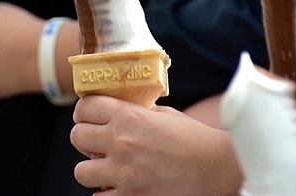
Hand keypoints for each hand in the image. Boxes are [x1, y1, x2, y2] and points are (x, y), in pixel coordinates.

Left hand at [71, 95, 241, 194]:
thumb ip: (138, 113)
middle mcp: (121, 143)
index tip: (90, 117)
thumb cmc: (196, 140)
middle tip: (98, 143)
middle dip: (86, 139)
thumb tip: (117, 112)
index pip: (84, 107)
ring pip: (80, 172)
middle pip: (77, 137)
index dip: (85, 112)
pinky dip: (107, 193)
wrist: (219, 168)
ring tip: (109, 168)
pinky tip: (121, 187)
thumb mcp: (165, 114)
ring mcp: (123, 173)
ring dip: (93, 170)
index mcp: (129, 116)